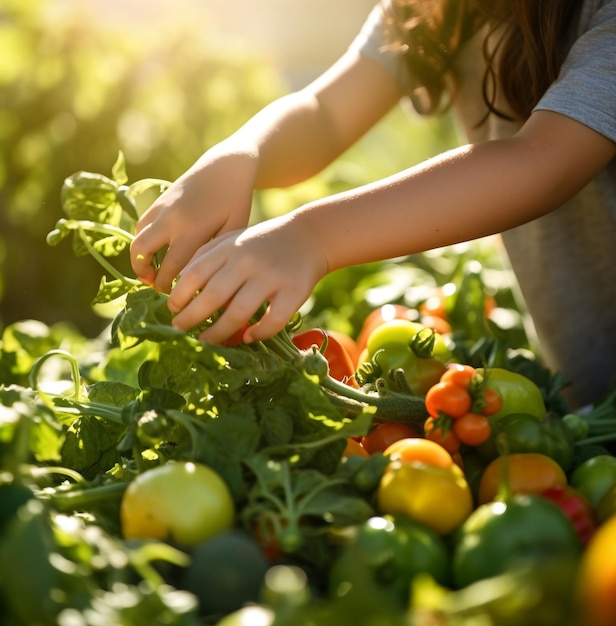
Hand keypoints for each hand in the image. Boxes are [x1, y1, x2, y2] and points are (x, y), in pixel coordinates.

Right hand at [130, 150, 256, 292]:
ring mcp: (162, 209)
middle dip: (144, 273)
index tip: (172, 296)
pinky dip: (142, 240)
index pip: (170, 267)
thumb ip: (218, 255)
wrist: (226, 166)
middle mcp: (171, 220)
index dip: (167, 285)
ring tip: (150, 271)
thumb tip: (208, 285)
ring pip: (137, 238)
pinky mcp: (158, 201)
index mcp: (192, 230)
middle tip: (155, 286)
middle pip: (142, 252)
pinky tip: (155, 250)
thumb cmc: (236, 202)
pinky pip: (141, 225)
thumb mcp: (235, 231)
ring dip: (138, 257)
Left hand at [167, 213, 327, 343]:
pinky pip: (273, 320)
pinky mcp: (293, 291)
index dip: (179, 295)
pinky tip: (247, 337)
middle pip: (212, 296)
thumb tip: (179, 287)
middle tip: (180, 330)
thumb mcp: (232, 239)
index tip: (172, 310)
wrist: (309, 236)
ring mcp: (271, 277)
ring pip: (238, 313)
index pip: (195, 274)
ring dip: (219, 332)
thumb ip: (206, 257)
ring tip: (207, 341)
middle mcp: (247, 261)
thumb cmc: (262, 242)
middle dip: (191, 318)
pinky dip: (258, 332)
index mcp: (229, 248)